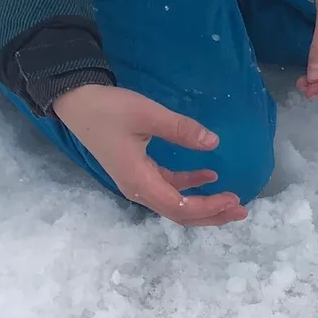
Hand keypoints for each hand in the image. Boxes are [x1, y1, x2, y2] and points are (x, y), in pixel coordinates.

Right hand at [53, 85, 246, 226]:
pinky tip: (209, 175)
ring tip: (231, 200)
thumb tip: (213, 142)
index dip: (207, 207)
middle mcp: (138, 189)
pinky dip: (189, 185)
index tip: (233, 199)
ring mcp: (137, 183)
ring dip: (203, 203)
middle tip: (241, 211)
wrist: (76, 102)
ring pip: (176, 204)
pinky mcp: (138, 173)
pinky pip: (168, 188)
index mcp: (139, 181)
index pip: (179, 206)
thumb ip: (181, 129)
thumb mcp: (147, 115)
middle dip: (211, 214)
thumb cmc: (108, 109)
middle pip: (179, 214)